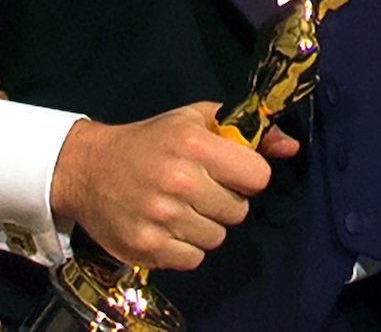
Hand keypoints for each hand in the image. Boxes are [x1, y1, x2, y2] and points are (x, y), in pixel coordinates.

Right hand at [49, 101, 295, 270]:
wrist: (89, 169)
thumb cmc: (152, 140)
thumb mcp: (197, 121)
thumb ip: (248, 131)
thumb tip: (291, 147)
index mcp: (196, 147)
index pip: (258, 177)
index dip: (248, 175)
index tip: (231, 172)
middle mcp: (180, 183)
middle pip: (239, 212)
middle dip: (226, 201)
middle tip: (202, 190)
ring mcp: (162, 219)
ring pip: (217, 238)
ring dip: (206, 226)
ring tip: (183, 208)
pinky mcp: (146, 248)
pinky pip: (193, 259)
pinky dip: (186, 248)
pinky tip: (169, 227)